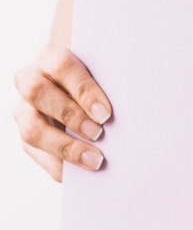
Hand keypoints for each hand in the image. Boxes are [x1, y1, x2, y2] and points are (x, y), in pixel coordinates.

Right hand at [13, 44, 111, 181]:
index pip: (62, 67)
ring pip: (32, 128)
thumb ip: (108, 86)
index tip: (106, 113)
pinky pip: (35, 153)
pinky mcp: (24, 133)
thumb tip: (132, 111)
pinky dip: (59, 166)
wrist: (76, 87)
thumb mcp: (101, 74)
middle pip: (38, 93)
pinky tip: (81, 173)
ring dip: (65, 146)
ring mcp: (24, 108)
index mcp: (51, 57)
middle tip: (99, 133)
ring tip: (95, 159)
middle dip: (71, 116)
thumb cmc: (96, 80)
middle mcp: (30, 79)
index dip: (84, 91)